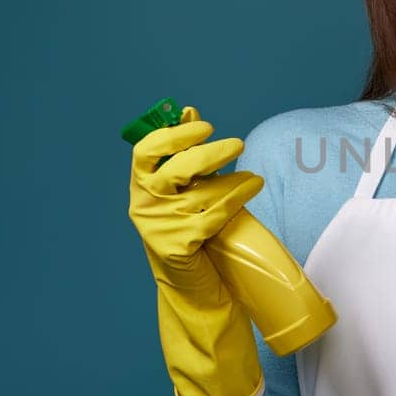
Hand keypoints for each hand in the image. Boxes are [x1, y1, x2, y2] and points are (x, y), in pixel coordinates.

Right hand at [127, 105, 263, 298]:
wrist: (192, 285)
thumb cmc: (189, 228)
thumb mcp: (183, 189)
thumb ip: (183, 152)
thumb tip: (188, 110)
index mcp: (141, 185)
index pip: (145, 150)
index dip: (174, 135)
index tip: (204, 126)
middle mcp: (144, 204)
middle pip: (175, 170)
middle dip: (209, 154)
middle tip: (238, 145)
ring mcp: (158, 227)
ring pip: (200, 194)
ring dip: (233, 180)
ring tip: (254, 176)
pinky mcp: (176, 247)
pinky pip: (212, 217)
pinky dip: (236, 200)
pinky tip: (252, 188)